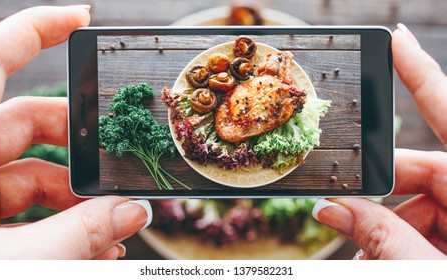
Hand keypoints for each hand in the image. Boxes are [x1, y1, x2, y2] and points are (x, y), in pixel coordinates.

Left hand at [0, 6, 151, 258]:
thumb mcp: (16, 265)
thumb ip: (78, 236)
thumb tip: (133, 214)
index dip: (37, 28)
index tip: (82, 17)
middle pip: (27, 122)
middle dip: (82, 143)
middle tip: (119, 167)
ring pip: (30, 173)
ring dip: (77, 197)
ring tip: (114, 230)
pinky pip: (21, 209)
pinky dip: (58, 223)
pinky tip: (91, 247)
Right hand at [312, 23, 446, 259]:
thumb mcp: (429, 271)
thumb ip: (382, 236)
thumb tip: (334, 208)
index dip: (419, 72)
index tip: (393, 39)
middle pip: (424, 172)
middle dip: (378, 198)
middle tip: (343, 223)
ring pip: (423, 206)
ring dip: (386, 232)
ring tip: (371, 263)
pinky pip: (431, 228)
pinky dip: (402, 245)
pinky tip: (386, 261)